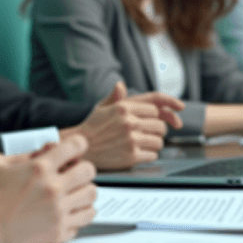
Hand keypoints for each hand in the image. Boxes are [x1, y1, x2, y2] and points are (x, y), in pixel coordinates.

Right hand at [0, 135, 95, 242]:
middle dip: (83, 169)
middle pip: (89, 171)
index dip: (77, 145)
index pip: (76, 146)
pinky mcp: (58, 231)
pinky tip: (69, 212)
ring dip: (84, 192)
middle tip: (75, 174)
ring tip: (75, 194)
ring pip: (91, 195)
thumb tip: (46, 151)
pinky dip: (80, 213)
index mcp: (40, 167)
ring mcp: (58, 211)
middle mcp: (53, 188)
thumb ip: (23, 153)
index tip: (74, 151)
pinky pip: (84, 219)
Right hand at [62, 82, 181, 169]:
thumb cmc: (92, 128)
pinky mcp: (131, 157)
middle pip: (161, 126)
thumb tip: (121, 85)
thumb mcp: (102, 108)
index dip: (156, 115)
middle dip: (158, 131)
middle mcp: (129, 122)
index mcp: (124, 108)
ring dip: (154, 144)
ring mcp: (131, 140)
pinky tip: (138, 153)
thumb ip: (115, 97)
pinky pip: (153, 155)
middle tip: (149, 133)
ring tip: (142, 143)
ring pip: (159, 141)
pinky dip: (148, 155)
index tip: (157, 120)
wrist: (81, 149)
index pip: (155, 109)